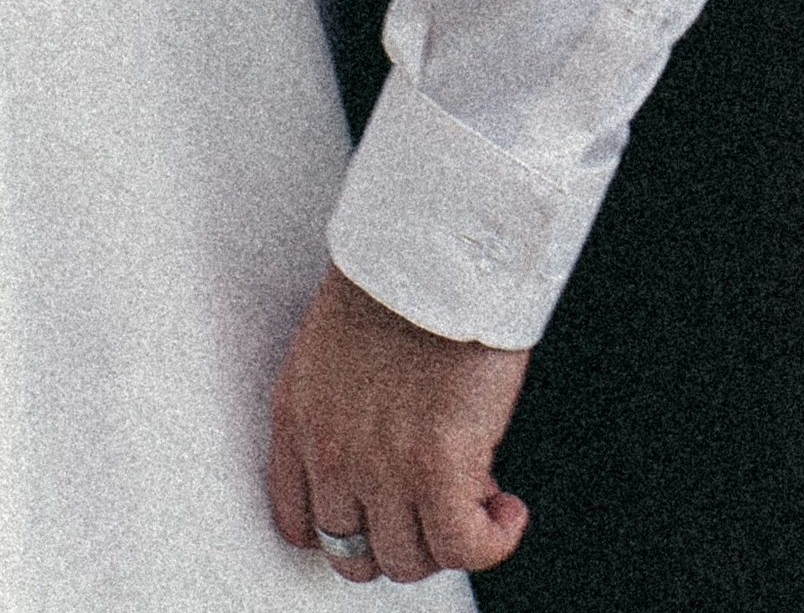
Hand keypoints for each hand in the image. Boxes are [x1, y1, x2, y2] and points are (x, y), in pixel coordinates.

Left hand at [268, 267, 530, 582]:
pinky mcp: (435, 466)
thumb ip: (345, 412)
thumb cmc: (399, 277)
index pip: (298, 524)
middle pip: (354, 554)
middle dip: (401, 539)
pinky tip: (507, 509)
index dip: (349, 532)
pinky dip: (492, 541)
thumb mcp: (336, 349)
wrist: (434, 243)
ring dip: (448, 539)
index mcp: (296, 415)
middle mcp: (329, 448)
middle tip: (438, 505)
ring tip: (477, 494)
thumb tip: (390, 463)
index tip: (384, 515)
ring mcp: (379, 463)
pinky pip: (463, 548)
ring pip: (409, 560)